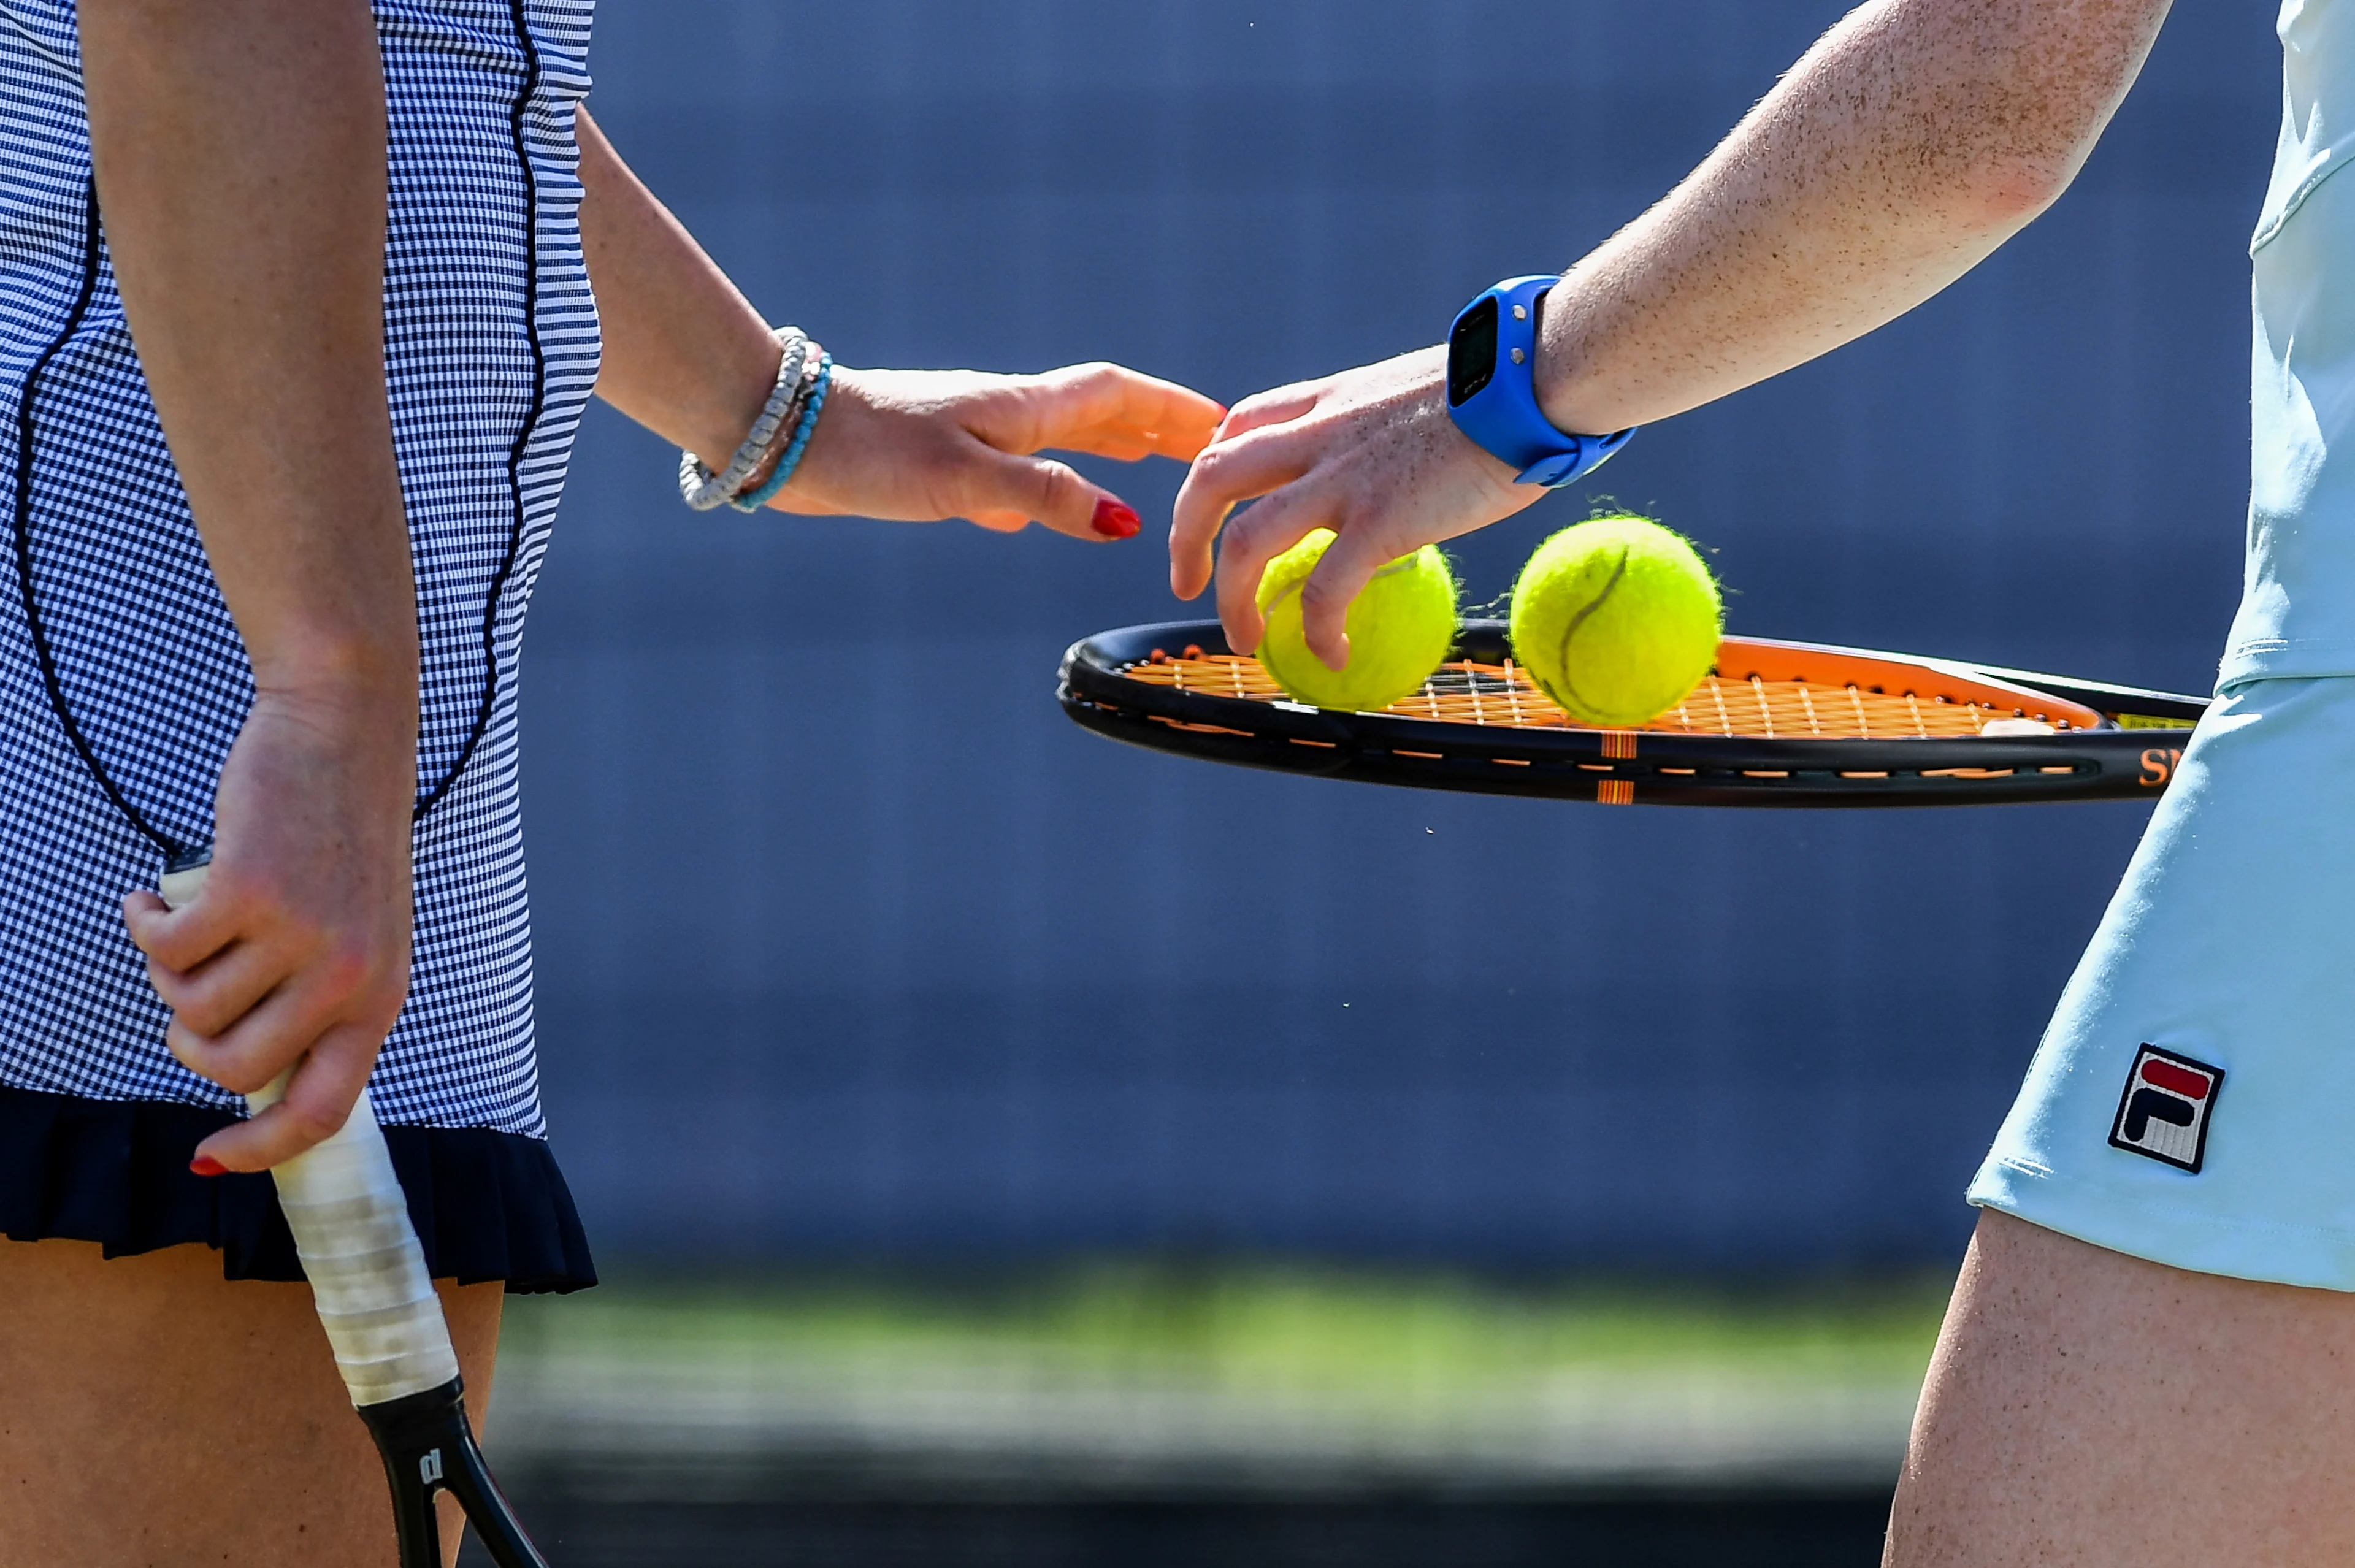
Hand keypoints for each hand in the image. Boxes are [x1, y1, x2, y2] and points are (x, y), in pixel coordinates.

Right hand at [122, 685, 414, 1172]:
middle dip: (189, 1040)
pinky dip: (144, 922)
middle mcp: (349, 977)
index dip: (261, 1148)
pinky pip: (164, 946)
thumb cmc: (341, 839)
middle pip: (232, 1067)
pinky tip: (153, 895)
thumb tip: (250, 1077)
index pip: (324, 1109)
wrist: (344, 734)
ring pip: (190, 1006)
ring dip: (169, 970)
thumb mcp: (360, 933)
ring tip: (187, 923)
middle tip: (187, 990)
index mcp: (381, 996)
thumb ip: (320, 1000)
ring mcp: (301, 936)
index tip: (209, 1159)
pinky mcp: (248, 892)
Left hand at [769, 361, 1223, 539]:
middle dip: (1157, 425)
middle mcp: (1002, 414)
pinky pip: (1013, 472)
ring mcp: (970, 435)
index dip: (1171, 408)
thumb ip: (1045, 497)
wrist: (780, 436)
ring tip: (1151, 466)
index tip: (1223, 424)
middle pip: (1098, 413)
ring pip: (1059, 439)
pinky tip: (1042, 511)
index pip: (1116, 396)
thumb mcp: (964, 480)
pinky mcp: (937, 463)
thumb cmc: (869, 451)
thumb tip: (1124, 522)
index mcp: (1020, 410)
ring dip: (1110, 449)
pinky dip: (1047, 485)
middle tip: (1209, 445)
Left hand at [1169, 346, 1541, 668]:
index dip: (1214, 466)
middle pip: (1210, 477)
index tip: (1218, 506)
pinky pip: (1324, 590)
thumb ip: (1389, 425)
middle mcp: (1322, 436)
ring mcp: (1345, 479)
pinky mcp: (1380, 521)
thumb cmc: (1509, 383)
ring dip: (1231, 598)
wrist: (1541, 376)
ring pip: (1244, 538)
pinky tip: (1330, 657)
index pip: (1241, 422)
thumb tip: (1410, 454)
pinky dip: (1316, 632)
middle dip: (1186, 535)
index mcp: (1333, 401)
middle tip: (1188, 582)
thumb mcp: (1422, 392)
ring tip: (1245, 639)